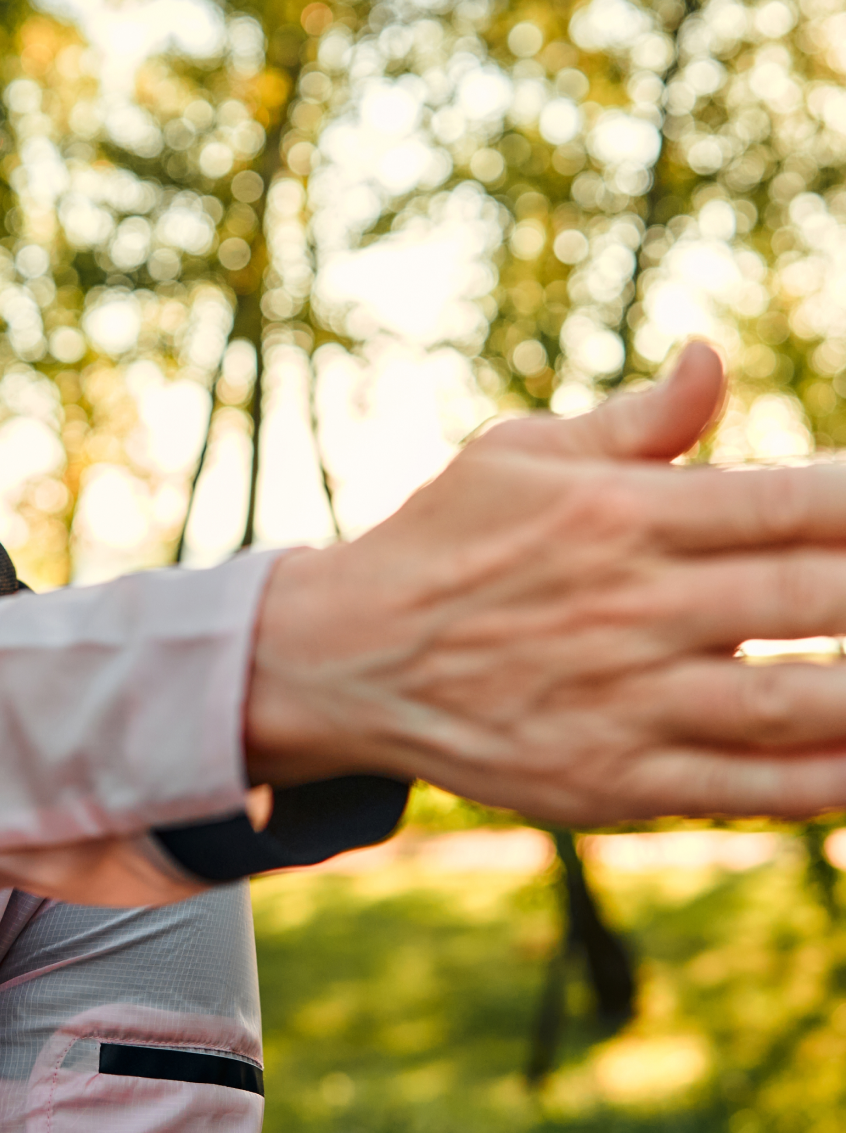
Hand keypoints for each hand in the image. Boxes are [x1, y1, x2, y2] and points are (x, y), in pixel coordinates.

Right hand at [247, 342, 845, 823]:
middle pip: (821, 595)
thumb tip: (714, 356)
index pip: (796, 500)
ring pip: (804, 702)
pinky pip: (754, 789)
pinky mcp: (613, 782)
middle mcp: (631, 604)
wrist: (350, 653)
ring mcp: (625, 701)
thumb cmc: (447, 538)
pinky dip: (833, 779)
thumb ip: (635, 421)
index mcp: (618, 511)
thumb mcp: (518, 454)